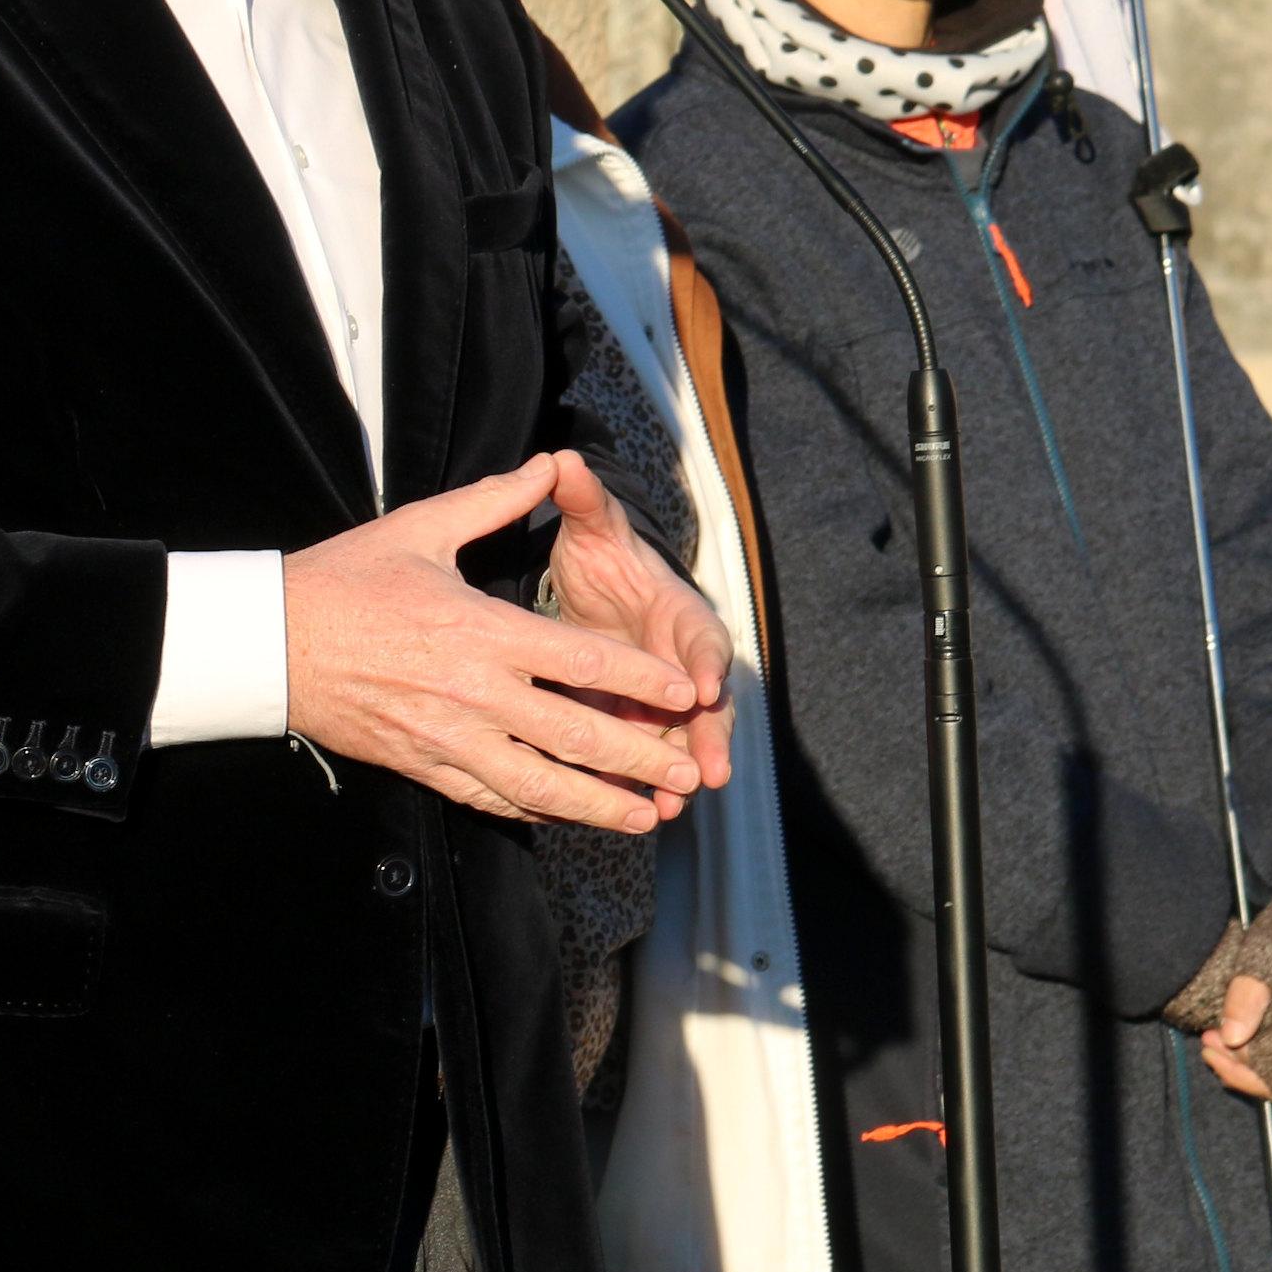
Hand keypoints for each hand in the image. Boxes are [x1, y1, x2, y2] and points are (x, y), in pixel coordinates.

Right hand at [283, 452, 727, 831]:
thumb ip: (495, 500)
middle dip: (639, 758)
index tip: (683, 694)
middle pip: (574, 735)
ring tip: (644, 816)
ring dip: (598, 804)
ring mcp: (446, 736)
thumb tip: (549, 463)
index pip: (580, 662)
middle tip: (687, 775)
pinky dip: (535, 810)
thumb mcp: (421, 528)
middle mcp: (472, 691)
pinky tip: (566, 815)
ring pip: (538, 783)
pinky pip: (489, 797)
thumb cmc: (345, 579)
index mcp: (480, 629)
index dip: (639, 681)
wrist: (271, 640)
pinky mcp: (422, 763)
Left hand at [537, 452, 736, 790]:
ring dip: (677, 772)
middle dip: (707, 738)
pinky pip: (646, 756)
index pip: (702, 637)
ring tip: (670, 806)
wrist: (595, 588)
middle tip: (707, 772)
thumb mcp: (593, 527)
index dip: (706, 662)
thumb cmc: (602, 555)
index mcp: (679, 612)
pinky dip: (642, 783)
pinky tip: (637, 813)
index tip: (707, 687)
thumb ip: (583, 500)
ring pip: (678, 739)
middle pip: (705, 704)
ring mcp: (662, 697)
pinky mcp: (636, 721)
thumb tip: (563, 459)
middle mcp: (681, 661)